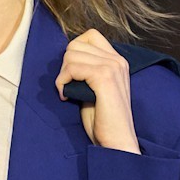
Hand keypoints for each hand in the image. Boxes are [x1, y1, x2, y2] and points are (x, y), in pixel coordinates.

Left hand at [55, 30, 139, 153]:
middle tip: (67, 86)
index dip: (74, 53)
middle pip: (76, 44)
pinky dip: (62, 82)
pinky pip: (72, 68)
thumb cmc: (104, 122)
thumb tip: (67, 59)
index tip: (73, 76)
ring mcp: (112, 67)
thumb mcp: (95, 90)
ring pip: (71, 54)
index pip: (89, 36)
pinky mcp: (104, 77)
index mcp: (117, 61)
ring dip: (62, 74)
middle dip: (65, 65)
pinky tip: (66, 97)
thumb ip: (87, 71)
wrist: (117, 143)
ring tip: (67, 92)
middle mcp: (117, 60)